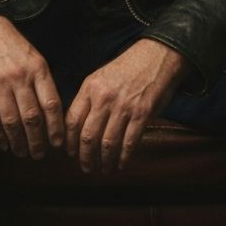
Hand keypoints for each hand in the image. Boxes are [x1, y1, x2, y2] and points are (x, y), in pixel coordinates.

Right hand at [0, 15, 64, 159]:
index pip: (51, 104)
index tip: (58, 143)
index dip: (56, 128)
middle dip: (37, 141)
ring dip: (18, 142)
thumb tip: (53, 116)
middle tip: (39, 154)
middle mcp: (19, 77)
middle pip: (32, 117)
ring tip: (22, 152)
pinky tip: (3, 144)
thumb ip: (43, 83)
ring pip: (11, 122)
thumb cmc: (13, 47)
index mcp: (38, 68)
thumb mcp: (35, 58)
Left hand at [65, 38, 188, 174]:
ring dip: (105, 161)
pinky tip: (121, 164)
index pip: (72, 120)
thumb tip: (79, 125)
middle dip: (85, 156)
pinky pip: (129, 142)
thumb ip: (90, 98)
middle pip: (87, 136)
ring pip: (107, 143)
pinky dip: (124, 157)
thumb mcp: (101, 76)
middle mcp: (104, 98)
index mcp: (90, 87)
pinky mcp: (142, 113)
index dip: (70, 141)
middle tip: (86, 167)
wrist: (156, 55)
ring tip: (104, 169)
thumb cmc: (128, 67)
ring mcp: (123, 106)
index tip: (70, 152)